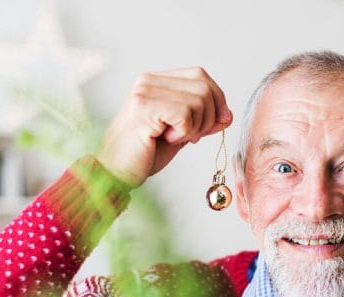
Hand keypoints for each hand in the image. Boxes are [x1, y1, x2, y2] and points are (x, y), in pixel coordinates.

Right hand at [97, 67, 232, 187]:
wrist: (115, 173)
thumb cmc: (144, 155)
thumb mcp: (182, 135)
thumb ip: (202, 121)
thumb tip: (228, 115)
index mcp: (156, 81)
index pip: (200, 75)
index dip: (217, 99)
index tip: (216, 123)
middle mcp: (149, 80)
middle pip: (204, 86)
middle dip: (210, 116)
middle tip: (192, 136)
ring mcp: (145, 91)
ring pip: (199, 100)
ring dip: (196, 127)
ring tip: (173, 138)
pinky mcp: (144, 106)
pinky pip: (186, 114)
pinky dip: (184, 132)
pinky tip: (165, 139)